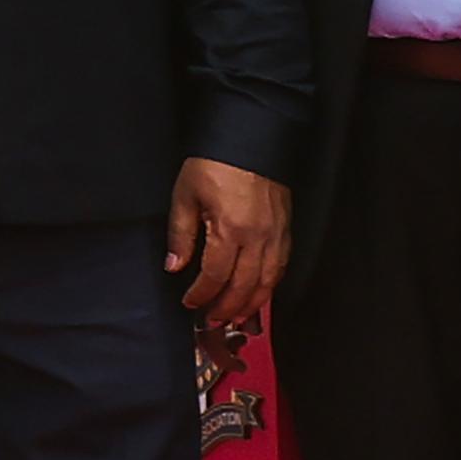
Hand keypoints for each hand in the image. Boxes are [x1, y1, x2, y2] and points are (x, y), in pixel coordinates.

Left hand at [165, 156, 290, 338]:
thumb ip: (180, 235)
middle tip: (213, 322)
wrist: (251, 138)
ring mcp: (276, 234)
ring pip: (268, 281)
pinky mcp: (286, 228)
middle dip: (228, 308)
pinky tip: (259, 294)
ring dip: (251, 304)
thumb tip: (174, 266)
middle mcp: (258, 237)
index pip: (216, 275)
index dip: (202, 294)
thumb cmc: (215, 163)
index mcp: (230, 229)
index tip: (190, 302)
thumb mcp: (185, 195)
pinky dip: (270, 285)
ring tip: (236, 318)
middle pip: (244, 286)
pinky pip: (281, 266)